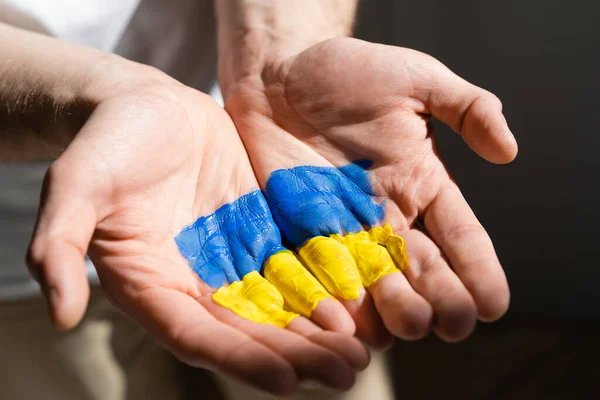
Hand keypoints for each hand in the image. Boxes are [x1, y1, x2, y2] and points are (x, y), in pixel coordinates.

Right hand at [25, 59, 367, 394]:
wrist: (148, 105)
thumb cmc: (108, 142)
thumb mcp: (76, 185)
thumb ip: (60, 244)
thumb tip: (58, 315)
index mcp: (152, 284)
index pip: (197, 335)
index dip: (240, 359)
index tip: (287, 380)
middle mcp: (196, 281)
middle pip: (250, 330)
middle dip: (298, 354)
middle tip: (346, 373)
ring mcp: (233, 255)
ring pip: (281, 303)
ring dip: (321, 330)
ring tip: (362, 351)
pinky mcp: (261, 227)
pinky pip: (297, 262)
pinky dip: (326, 284)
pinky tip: (362, 301)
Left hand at [224, 37, 517, 345]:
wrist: (278, 78)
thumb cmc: (347, 72)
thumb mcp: (415, 79)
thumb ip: (466, 108)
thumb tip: (509, 152)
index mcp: (422, 185)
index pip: (460, 236)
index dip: (479, 269)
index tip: (493, 304)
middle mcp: (387, 217)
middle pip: (421, 270)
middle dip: (440, 299)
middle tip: (451, 323)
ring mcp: (343, 229)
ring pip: (375, 284)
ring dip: (393, 310)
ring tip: (408, 328)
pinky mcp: (300, 233)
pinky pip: (321, 275)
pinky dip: (335, 301)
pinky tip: (347, 324)